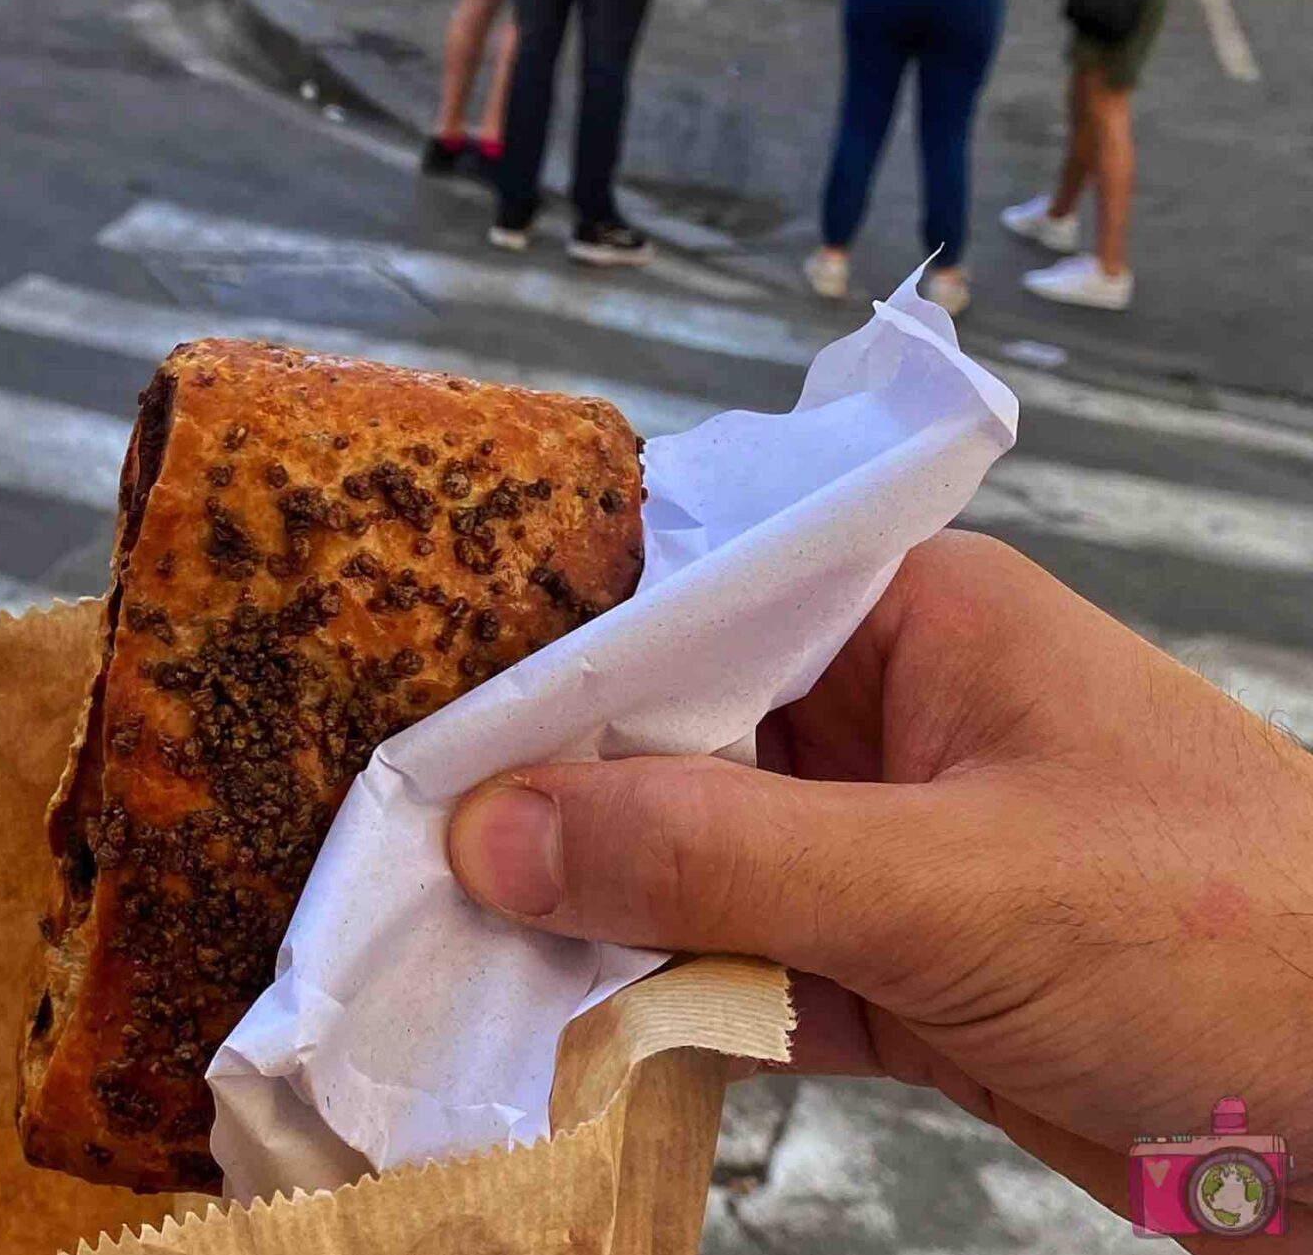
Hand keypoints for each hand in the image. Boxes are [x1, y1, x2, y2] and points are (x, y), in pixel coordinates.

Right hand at [447, 532, 1312, 1225]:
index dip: (551, 661)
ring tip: (448, 948)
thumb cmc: (1229, 941)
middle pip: (674, 737)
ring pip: (696, 860)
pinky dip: (669, 1002)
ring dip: (597, 914)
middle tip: (401, 852)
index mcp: (914, 616)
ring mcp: (894, 848)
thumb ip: (715, 856)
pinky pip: (748, 966)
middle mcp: (890, 712)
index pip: (690, 603)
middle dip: (553, 802)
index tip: (416, 720)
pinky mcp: (905, 970)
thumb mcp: (954, 884)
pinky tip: (564, 1029)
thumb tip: (488, 830)